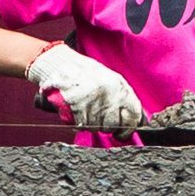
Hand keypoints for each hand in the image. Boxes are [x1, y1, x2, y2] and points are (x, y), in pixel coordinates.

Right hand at [23, 41, 145, 132]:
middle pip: (114, 125)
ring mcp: (93, 102)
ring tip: (86, 108)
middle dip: (108, 125)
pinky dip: (80, 122)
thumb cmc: (85, 72)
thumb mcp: (110, 79)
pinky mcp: (77, 109)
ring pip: (97, 127)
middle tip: (100, 116)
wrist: (61, 64)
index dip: (130, 127)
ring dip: (92, 123)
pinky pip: (83, 125)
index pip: (133, 115)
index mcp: (119, 86)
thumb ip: (122, 97)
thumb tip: (133, 118)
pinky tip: (78, 109)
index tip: (125, 131)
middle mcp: (108, 95)